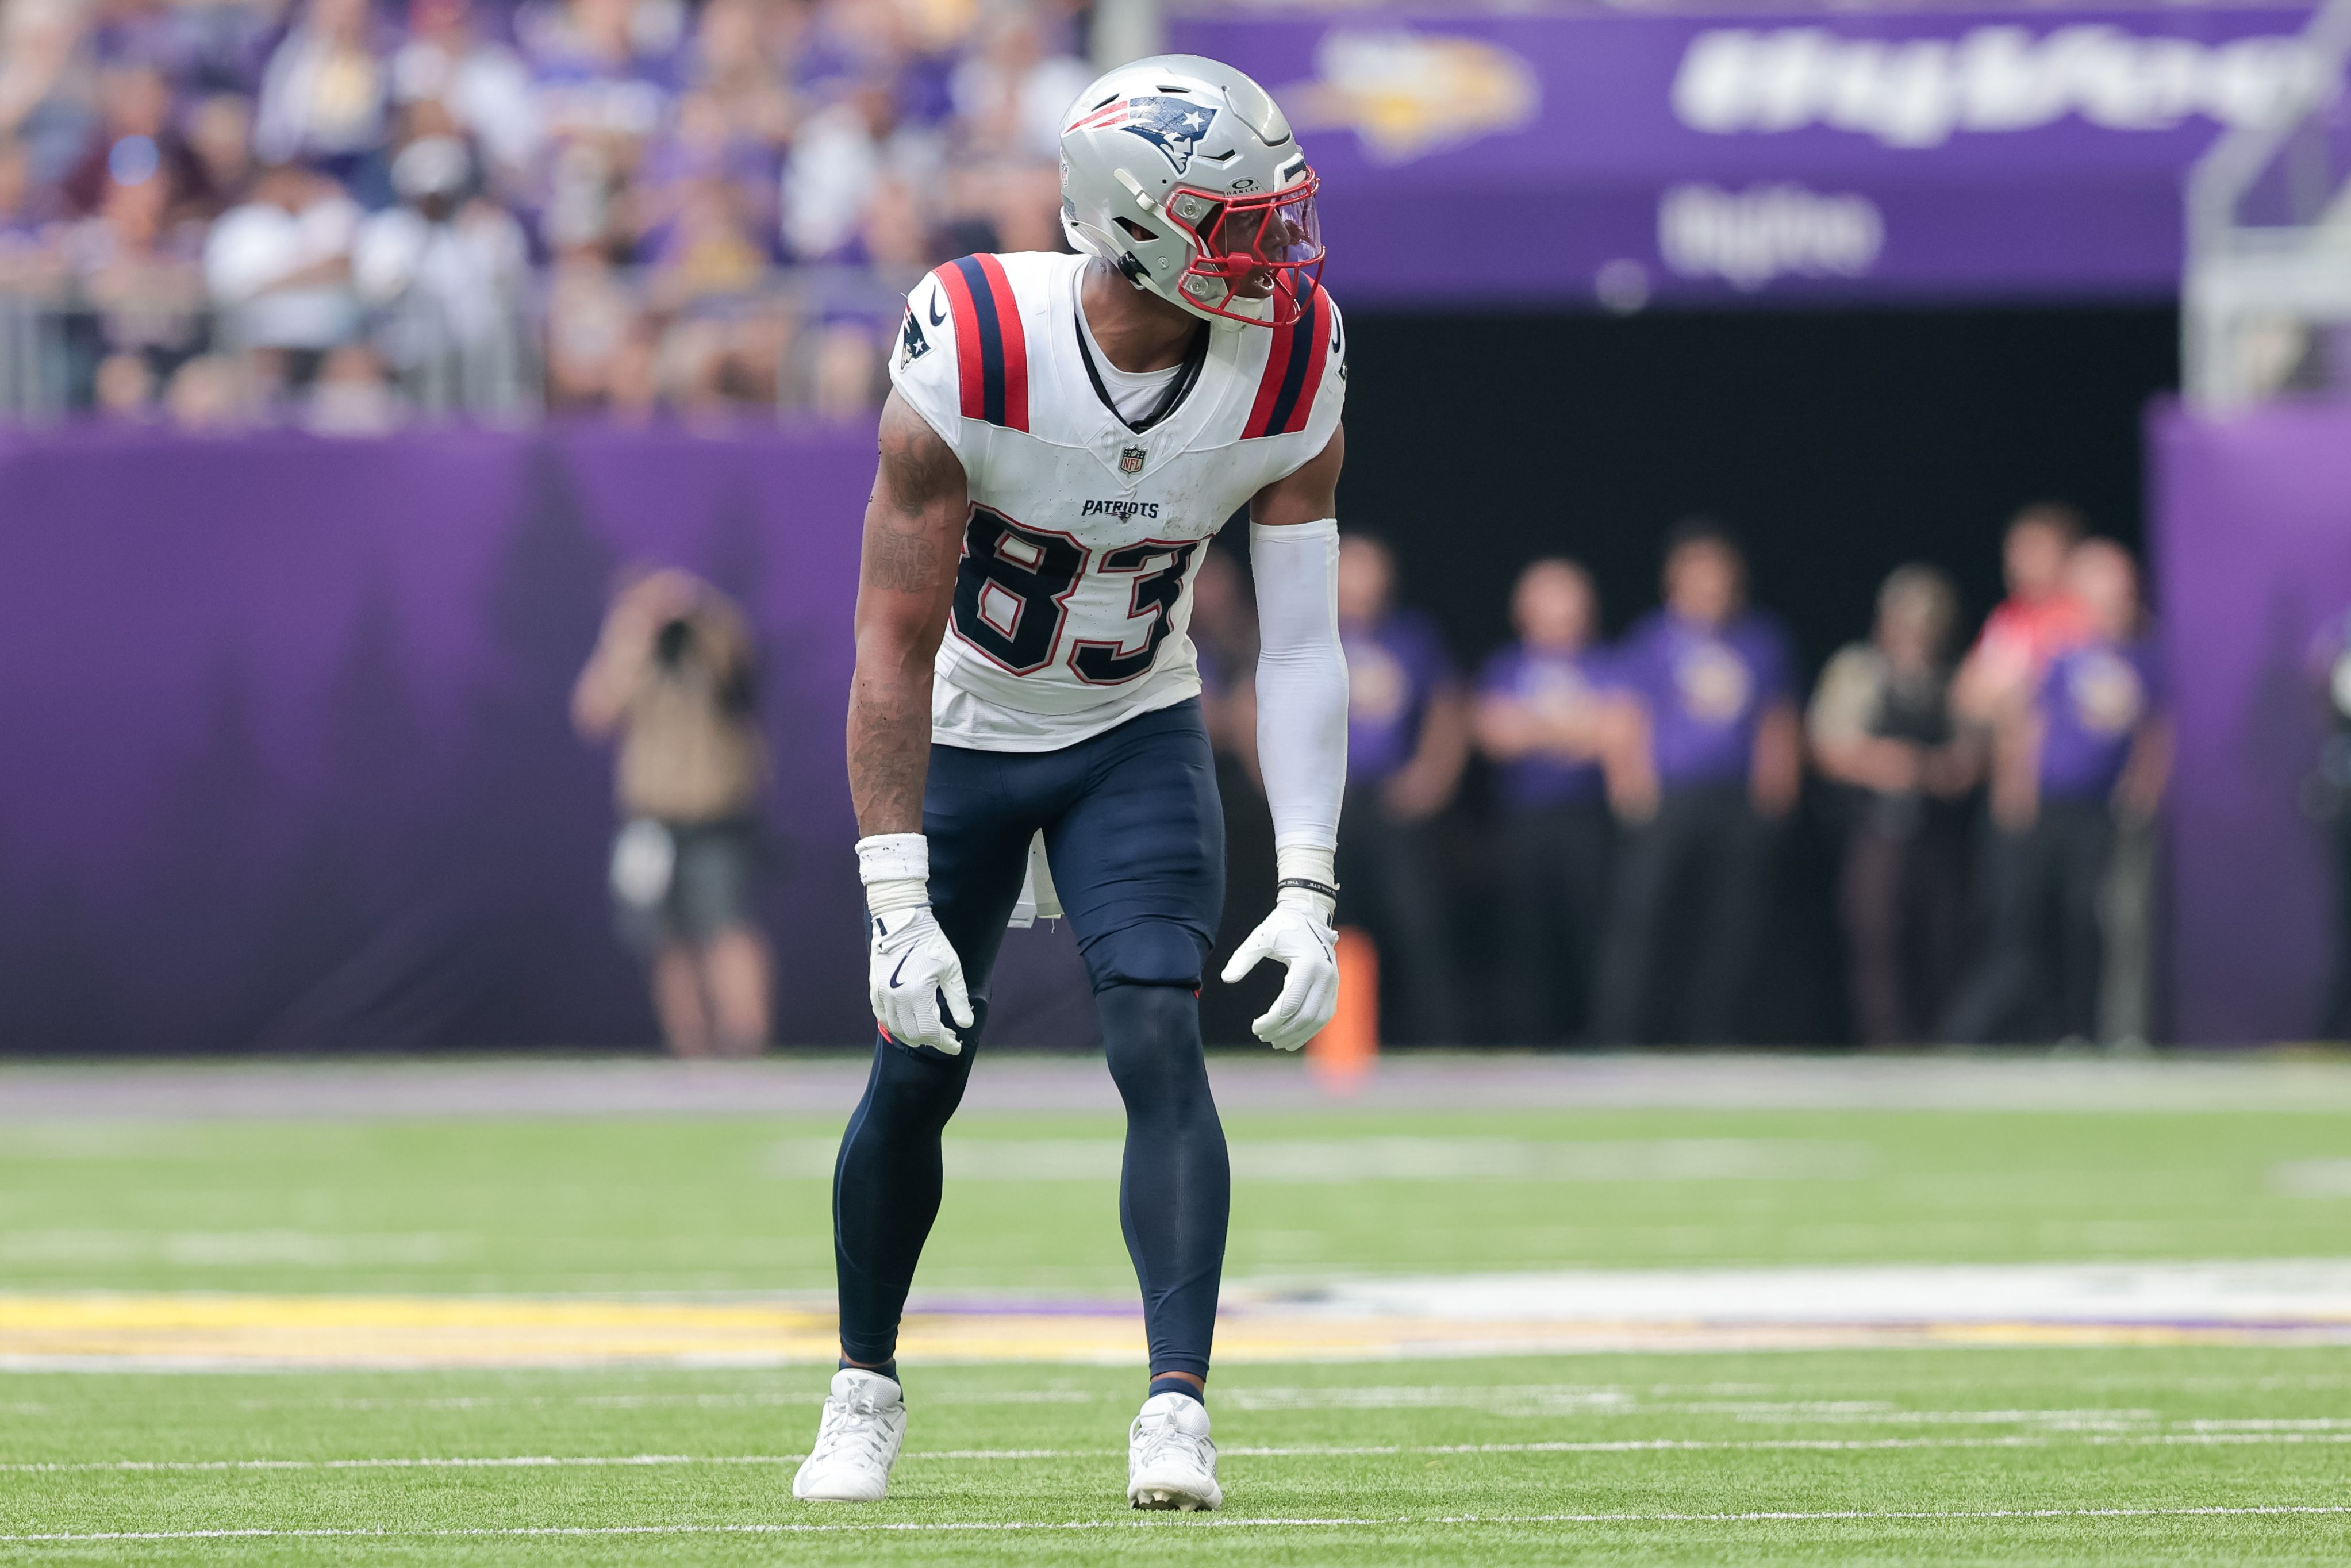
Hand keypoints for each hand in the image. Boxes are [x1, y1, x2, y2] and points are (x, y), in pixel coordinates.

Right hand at [867, 905, 972, 1053]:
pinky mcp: (874, 990)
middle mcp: (896, 998)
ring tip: (930, 1031)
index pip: (931, 1032)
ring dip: (914, 1035)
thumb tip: (966, 1024)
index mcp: (917, 993)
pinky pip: (883, 1018)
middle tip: (947, 1036)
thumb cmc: (930, 942)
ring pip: (897, 1029)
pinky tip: (909, 1023)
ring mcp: (882, 995)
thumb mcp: (951, 969)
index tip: (956, 1046)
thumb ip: (958, 999)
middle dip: (932, 1040)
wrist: (901, 921)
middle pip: (913, 1035)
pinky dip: (897, 1026)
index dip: (945, 1043)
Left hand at [1219, 895, 1338, 1050]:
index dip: (1271, 1022)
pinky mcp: (1335, 986)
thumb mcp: (1259, 939)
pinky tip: (1294, 1037)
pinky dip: (1311, 1029)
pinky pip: (1326, 1014)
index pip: (1289, 1005)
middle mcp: (1326, 975)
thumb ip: (1243, 958)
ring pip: (1319, 1019)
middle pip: (1305, 1016)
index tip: (1255, 1027)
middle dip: (1283, 1031)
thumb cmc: (1281, 926)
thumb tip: (1227, 978)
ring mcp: (1333, 981)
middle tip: (1262, 1036)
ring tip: (1276, 1042)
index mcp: (1308, 965)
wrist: (1308, 913)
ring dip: (1298, 1035)